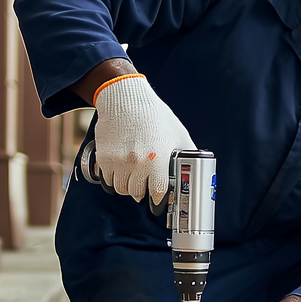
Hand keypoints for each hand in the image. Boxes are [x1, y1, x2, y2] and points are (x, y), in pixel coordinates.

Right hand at [91, 74, 195, 203]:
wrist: (126, 99)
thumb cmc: (154, 115)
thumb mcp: (178, 133)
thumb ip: (187, 154)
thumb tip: (197, 169)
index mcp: (158, 160)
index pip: (157, 193)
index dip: (158, 200)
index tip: (158, 202)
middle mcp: (137, 163)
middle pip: (137, 194)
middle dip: (142, 192)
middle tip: (145, 186)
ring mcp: (118, 162)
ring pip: (121, 189)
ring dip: (127, 187)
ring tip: (133, 177)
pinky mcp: (104, 158)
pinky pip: (107, 181)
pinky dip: (114, 180)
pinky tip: (120, 172)